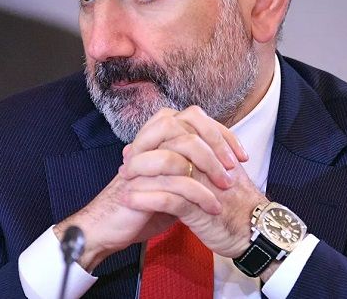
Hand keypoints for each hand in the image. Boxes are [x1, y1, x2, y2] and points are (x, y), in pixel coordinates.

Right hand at [54, 106, 251, 270]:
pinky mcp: (139, 185)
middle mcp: (146, 144)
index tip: (239, 155)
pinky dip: (199, 195)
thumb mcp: (170, 182)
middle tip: (233, 168)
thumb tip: (218, 159)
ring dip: (210, 168)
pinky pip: (175, 182)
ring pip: (181, 147)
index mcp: (154, 139)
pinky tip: (212, 208)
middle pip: (185, 123)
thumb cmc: (141, 206)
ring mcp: (141, 162)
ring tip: (225, 189)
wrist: (107, 228)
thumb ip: (188, 167)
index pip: (191, 118)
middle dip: (215, 143)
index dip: (219, 132)